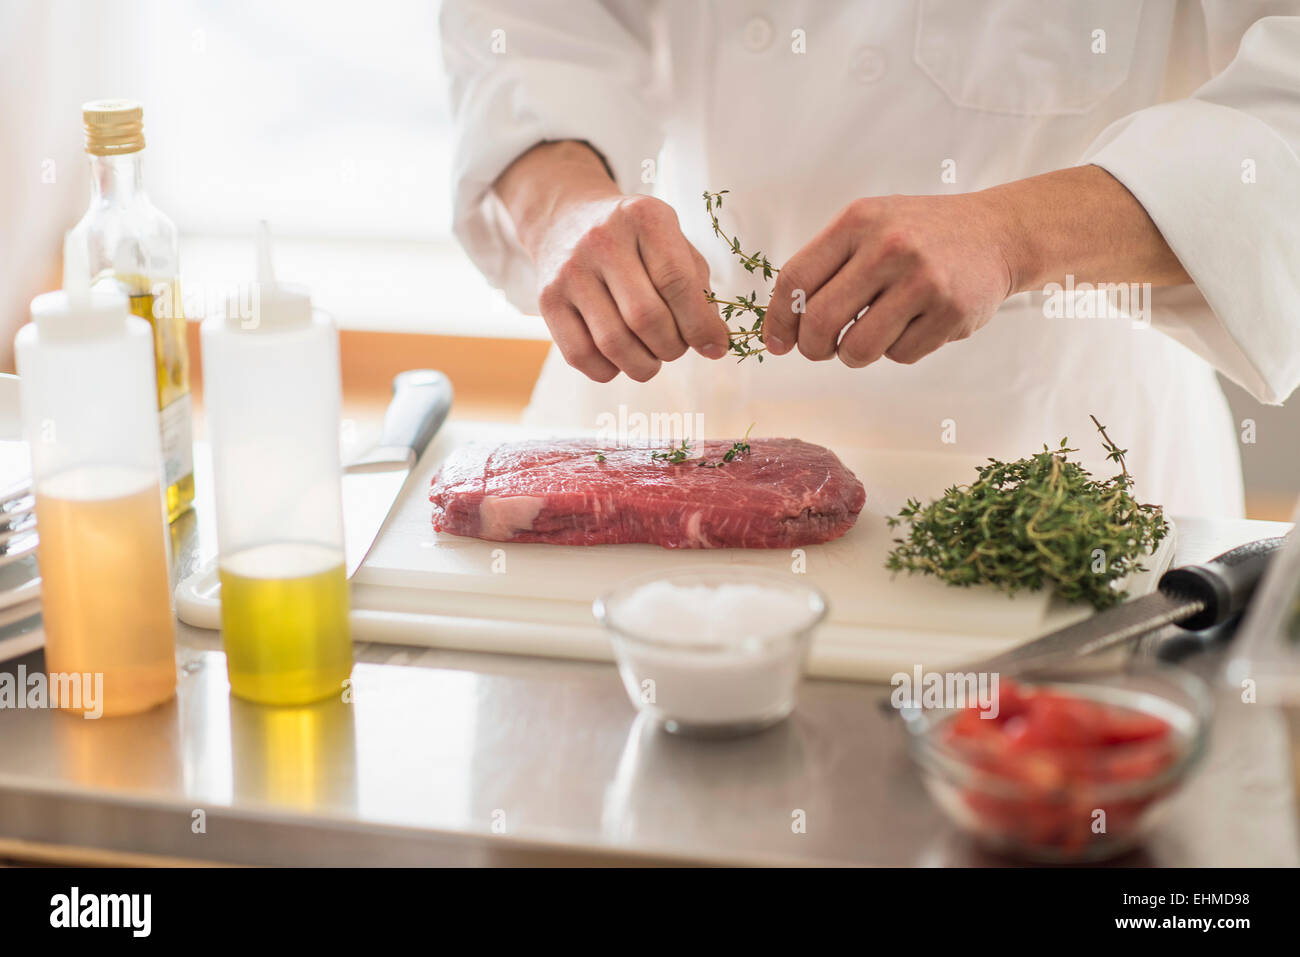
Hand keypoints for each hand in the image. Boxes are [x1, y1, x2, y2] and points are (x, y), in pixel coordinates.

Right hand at [496, 142, 729, 381]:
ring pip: (614, 344)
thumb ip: (697, 288)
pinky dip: (609, 371)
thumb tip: (712, 343)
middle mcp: (602, 240)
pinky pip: (581, 356)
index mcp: (643, 217)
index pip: (677, 283)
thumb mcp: (672, 241)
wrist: (567, 218)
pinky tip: (620, 359)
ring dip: (644, 365)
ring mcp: (569, 271)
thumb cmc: (634, 239)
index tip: (715, 347)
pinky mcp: (546, 300)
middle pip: (646, 318)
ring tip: (652, 357)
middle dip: (672, 347)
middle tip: (676, 347)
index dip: (701, 325)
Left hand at [763, 192, 1015, 366]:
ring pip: (858, 348)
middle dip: (812, 347)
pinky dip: (897, 350)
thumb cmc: (920, 233)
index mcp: (859, 221)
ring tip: (870, 334)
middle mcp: (890, 247)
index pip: (795, 279)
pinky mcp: (950, 312)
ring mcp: (923, 281)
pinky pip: (899, 355)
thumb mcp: (870, 226)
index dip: (778, 319)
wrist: (996, 233)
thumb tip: (783, 328)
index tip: (778, 341)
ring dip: (854, 354)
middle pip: (820, 321)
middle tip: (820, 349)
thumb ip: (826, 266)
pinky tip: (913, 324)